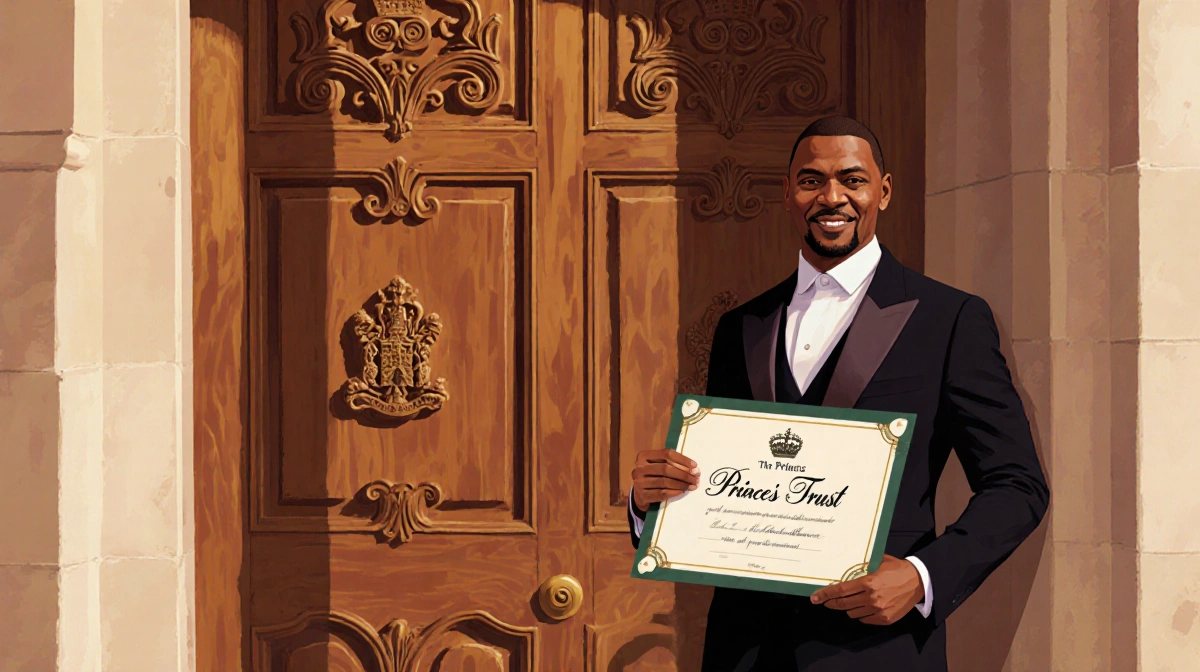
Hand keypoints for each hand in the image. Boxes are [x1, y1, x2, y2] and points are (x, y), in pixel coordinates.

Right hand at [631, 450, 699, 510]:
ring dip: (681, 484)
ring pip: (664, 482)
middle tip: (696, 478)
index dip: (682, 459)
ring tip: (692, 486)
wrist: (639, 494)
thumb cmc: (653, 476)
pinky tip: (682, 491)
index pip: (666, 454)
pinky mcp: (642, 495)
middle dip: (684, 474)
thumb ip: (671, 463)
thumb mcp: (658, 466)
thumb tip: (693, 468)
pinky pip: (661, 493)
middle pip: (665, 468)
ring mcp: (639, 482)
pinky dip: (673, 492)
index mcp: (644, 456)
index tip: (695, 466)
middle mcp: (640, 468)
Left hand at [809, 555, 923, 624]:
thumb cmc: (897, 569)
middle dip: (831, 603)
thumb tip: (845, 565)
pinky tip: (863, 607)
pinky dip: (861, 614)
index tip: (815, 597)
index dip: (825, 594)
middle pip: (843, 604)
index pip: (840, 590)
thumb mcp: (878, 562)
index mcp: (868, 582)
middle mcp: (871, 598)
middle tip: (824, 601)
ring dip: (848, 608)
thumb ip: (862, 565)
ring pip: (853, 613)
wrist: (919, 581)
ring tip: (850, 601)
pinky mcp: (885, 619)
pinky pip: (865, 619)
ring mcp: (878, 610)